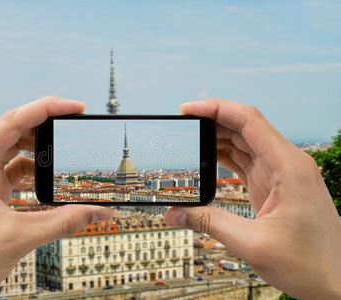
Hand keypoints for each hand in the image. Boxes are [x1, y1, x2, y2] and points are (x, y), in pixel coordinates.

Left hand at [0, 97, 112, 299]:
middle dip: (46, 129)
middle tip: (75, 130)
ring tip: (65, 154)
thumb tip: (100, 211)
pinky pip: (9, 167)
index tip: (76, 108)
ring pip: (11, 147)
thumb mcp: (17, 238)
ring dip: (38, 150)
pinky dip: (30, 170)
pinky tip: (47, 178)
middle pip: (12, 130)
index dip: (47, 109)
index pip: (11, 121)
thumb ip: (63, 222)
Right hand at [165, 99, 340, 298]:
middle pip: (244, 127)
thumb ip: (210, 224)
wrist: (335, 280)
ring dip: (216, 138)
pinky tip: (207, 158)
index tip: (188, 110)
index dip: (216, 109)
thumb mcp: (253, 244)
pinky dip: (224, 156)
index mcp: (288, 167)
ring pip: (244, 142)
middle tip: (182, 126)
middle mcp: (286, 163)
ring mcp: (281, 173)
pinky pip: (246, 160)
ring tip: (189, 140)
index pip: (249, 120)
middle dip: (212, 121)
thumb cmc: (309, 263)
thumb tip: (174, 213)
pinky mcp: (274, 184)